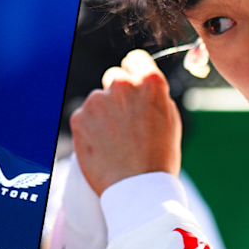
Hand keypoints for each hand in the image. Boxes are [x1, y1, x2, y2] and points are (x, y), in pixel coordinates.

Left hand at [70, 48, 182, 195]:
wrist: (137, 188)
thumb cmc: (158, 157)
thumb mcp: (169, 119)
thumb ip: (153, 95)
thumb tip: (141, 84)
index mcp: (149, 82)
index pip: (135, 60)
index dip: (134, 71)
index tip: (131, 80)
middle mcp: (121, 86)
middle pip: (114, 77)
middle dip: (117, 94)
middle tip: (125, 121)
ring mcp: (97, 101)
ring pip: (97, 100)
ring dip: (102, 113)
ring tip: (115, 140)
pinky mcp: (79, 118)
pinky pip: (84, 117)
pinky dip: (89, 129)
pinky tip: (102, 146)